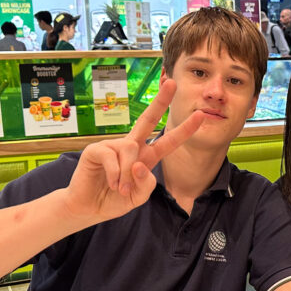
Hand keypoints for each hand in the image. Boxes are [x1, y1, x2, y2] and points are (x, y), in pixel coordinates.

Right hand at [60, 80, 203, 224]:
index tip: (200, 115)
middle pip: (148, 120)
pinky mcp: (96, 150)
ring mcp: (113, 146)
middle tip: (172, 83)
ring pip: (131, 151)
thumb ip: (145, 184)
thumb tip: (139, 164)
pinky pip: (112, 157)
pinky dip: (115, 174)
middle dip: (161, 101)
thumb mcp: (138, 196)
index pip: (168, 142)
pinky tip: (111, 183)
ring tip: (121, 189)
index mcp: (146, 157)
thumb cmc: (115, 199)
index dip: (184, 130)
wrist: (89, 208)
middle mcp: (131, 147)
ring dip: (128, 174)